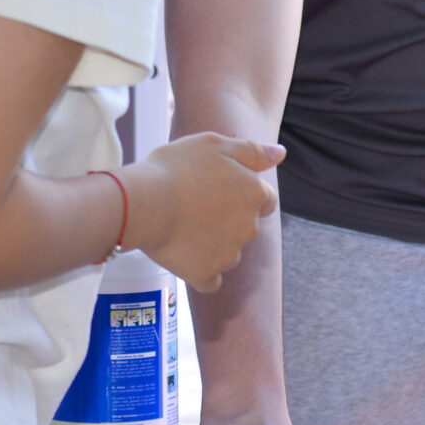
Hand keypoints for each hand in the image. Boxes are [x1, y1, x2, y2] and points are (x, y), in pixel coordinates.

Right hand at [127, 134, 282, 290]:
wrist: (144, 202)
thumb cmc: (176, 168)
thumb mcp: (215, 145)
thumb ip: (252, 151)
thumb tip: (280, 154)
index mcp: (254, 194)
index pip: (265, 200)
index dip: (242, 195)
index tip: (218, 192)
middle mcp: (249, 227)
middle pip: (246, 227)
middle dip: (227, 220)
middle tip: (194, 208)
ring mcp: (229, 253)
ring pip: (229, 254)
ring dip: (214, 246)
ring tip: (184, 231)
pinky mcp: (205, 273)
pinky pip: (210, 280)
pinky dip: (201, 272)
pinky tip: (184, 258)